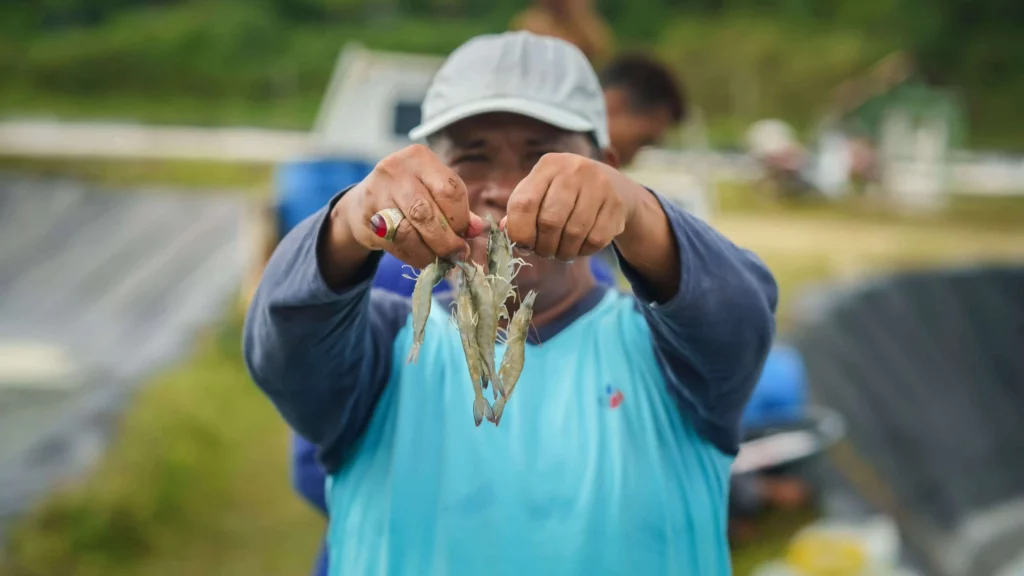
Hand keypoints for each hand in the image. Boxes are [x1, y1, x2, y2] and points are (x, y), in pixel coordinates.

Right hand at [344, 145, 484, 268]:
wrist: (362, 203)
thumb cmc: (409, 196)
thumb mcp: (434, 193)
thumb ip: (458, 210)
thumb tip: (477, 229)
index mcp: (420, 158)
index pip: (449, 190)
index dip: (460, 219)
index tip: (465, 236)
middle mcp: (395, 170)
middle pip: (427, 212)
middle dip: (446, 240)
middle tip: (456, 255)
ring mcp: (377, 194)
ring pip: (409, 232)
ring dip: (429, 253)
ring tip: (439, 261)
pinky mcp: (366, 218)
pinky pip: (394, 244)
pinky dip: (412, 257)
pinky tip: (421, 258)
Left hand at [501, 153, 640, 260]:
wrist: (614, 187)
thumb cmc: (565, 194)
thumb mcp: (541, 193)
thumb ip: (520, 211)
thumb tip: (506, 231)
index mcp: (548, 165)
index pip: (524, 203)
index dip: (519, 232)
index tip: (523, 245)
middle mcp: (574, 169)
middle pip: (550, 222)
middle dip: (543, 246)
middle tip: (544, 252)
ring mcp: (599, 185)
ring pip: (574, 234)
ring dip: (563, 252)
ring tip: (561, 252)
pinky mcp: (617, 204)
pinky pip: (595, 240)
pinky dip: (583, 251)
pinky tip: (580, 246)